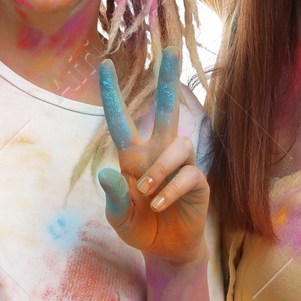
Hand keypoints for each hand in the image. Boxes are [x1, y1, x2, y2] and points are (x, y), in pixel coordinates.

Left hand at [97, 47, 208, 266]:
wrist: (165, 249)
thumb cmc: (139, 226)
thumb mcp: (118, 216)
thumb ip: (113, 197)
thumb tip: (108, 172)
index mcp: (132, 156)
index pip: (120, 120)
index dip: (111, 93)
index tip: (103, 64)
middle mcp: (157, 153)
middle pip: (166, 108)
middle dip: (168, 79)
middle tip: (171, 50)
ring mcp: (179, 165)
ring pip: (179, 144)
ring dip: (159, 171)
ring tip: (146, 195)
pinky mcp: (198, 181)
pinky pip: (188, 174)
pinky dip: (171, 190)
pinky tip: (160, 206)